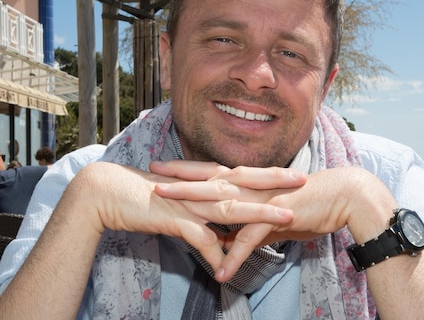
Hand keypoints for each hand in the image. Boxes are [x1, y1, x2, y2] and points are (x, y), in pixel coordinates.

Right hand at [70, 161, 302, 277]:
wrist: (107, 193)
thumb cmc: (144, 197)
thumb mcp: (180, 207)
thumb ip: (203, 221)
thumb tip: (220, 239)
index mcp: (205, 181)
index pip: (244, 174)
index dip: (270, 173)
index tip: (295, 173)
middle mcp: (202, 188)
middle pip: (245, 183)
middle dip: (276, 182)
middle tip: (304, 180)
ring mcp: (190, 202)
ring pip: (231, 207)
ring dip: (260, 213)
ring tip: (286, 216)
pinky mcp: (174, 218)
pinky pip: (199, 237)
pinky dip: (215, 250)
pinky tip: (230, 262)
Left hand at [151, 161, 397, 280]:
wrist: (341, 196)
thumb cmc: (309, 200)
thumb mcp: (273, 212)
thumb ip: (249, 226)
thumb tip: (232, 240)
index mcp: (250, 181)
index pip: (211, 172)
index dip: (186, 170)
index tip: (162, 168)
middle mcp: (251, 186)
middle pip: (208, 182)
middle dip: (179, 181)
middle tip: (152, 180)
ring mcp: (261, 200)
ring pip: (222, 205)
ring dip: (195, 209)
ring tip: (170, 215)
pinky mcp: (275, 216)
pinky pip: (249, 240)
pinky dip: (234, 257)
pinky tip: (220, 273)